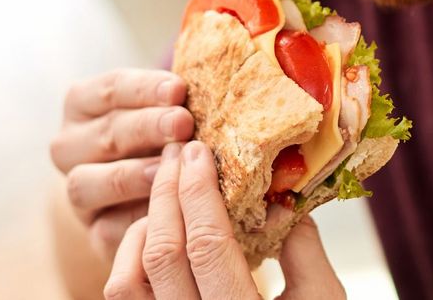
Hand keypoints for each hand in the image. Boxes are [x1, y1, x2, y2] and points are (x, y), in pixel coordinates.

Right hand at [51, 69, 194, 260]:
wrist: (155, 190)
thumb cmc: (166, 133)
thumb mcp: (165, 109)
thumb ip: (173, 101)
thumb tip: (194, 92)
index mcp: (83, 105)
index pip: (109, 89)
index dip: (143, 88)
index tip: (179, 89)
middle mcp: (69, 147)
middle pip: (105, 134)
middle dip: (146, 127)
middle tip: (183, 124)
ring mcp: (78, 191)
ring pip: (86, 183)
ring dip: (130, 174)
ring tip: (167, 169)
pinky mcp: (94, 230)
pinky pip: (105, 227)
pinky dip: (134, 219)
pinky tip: (165, 212)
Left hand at [105, 140, 345, 298]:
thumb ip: (305, 251)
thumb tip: (284, 198)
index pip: (206, 246)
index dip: (198, 192)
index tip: (199, 152)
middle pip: (161, 254)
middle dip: (167, 193)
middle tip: (178, 153)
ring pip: (127, 281)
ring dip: (143, 228)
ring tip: (166, 196)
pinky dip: (133, 261)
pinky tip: (157, 238)